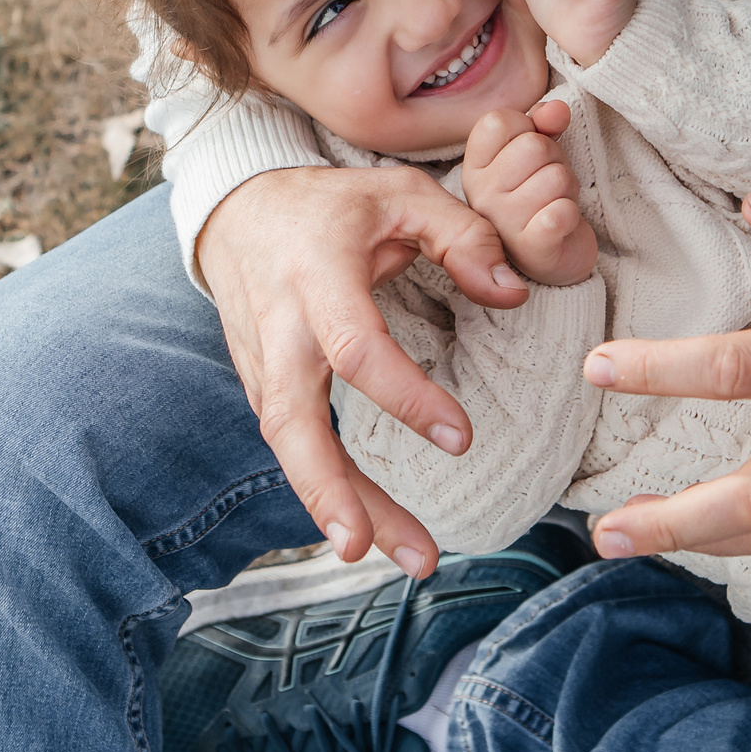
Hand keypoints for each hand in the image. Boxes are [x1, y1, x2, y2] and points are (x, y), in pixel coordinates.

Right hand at [196, 165, 529, 576]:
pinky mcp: (261, 388)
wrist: (237, 212)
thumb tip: (514, 292)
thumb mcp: (401, 195)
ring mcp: (262, 365)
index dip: (406, 397)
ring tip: (406, 556)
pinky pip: (293, 446)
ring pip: (291, 449)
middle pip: (291, 422)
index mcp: (318, 276)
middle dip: (327, 488)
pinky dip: (328, 491)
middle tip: (366, 548)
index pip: (356, 349)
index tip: (462, 439)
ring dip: (338, 508)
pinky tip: (375, 529)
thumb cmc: (332, 206)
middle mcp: (280, 329)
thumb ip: (463, 235)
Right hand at [463, 100, 597, 286]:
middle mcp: (481, 195)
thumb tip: (557, 110)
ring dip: (567, 189)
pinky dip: (570, 214)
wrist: (555, 254)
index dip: (527, 128)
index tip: (528, 155)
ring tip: (554, 203)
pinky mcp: (532, 249)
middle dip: (554, 160)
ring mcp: (503, 224)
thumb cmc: (540, 194)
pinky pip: (561, 213)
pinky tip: (561, 224)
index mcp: (474, 167)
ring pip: (556, 177)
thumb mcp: (538, 151)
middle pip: (533, 146)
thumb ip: (543, 122)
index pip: (499, 122)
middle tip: (548, 183)